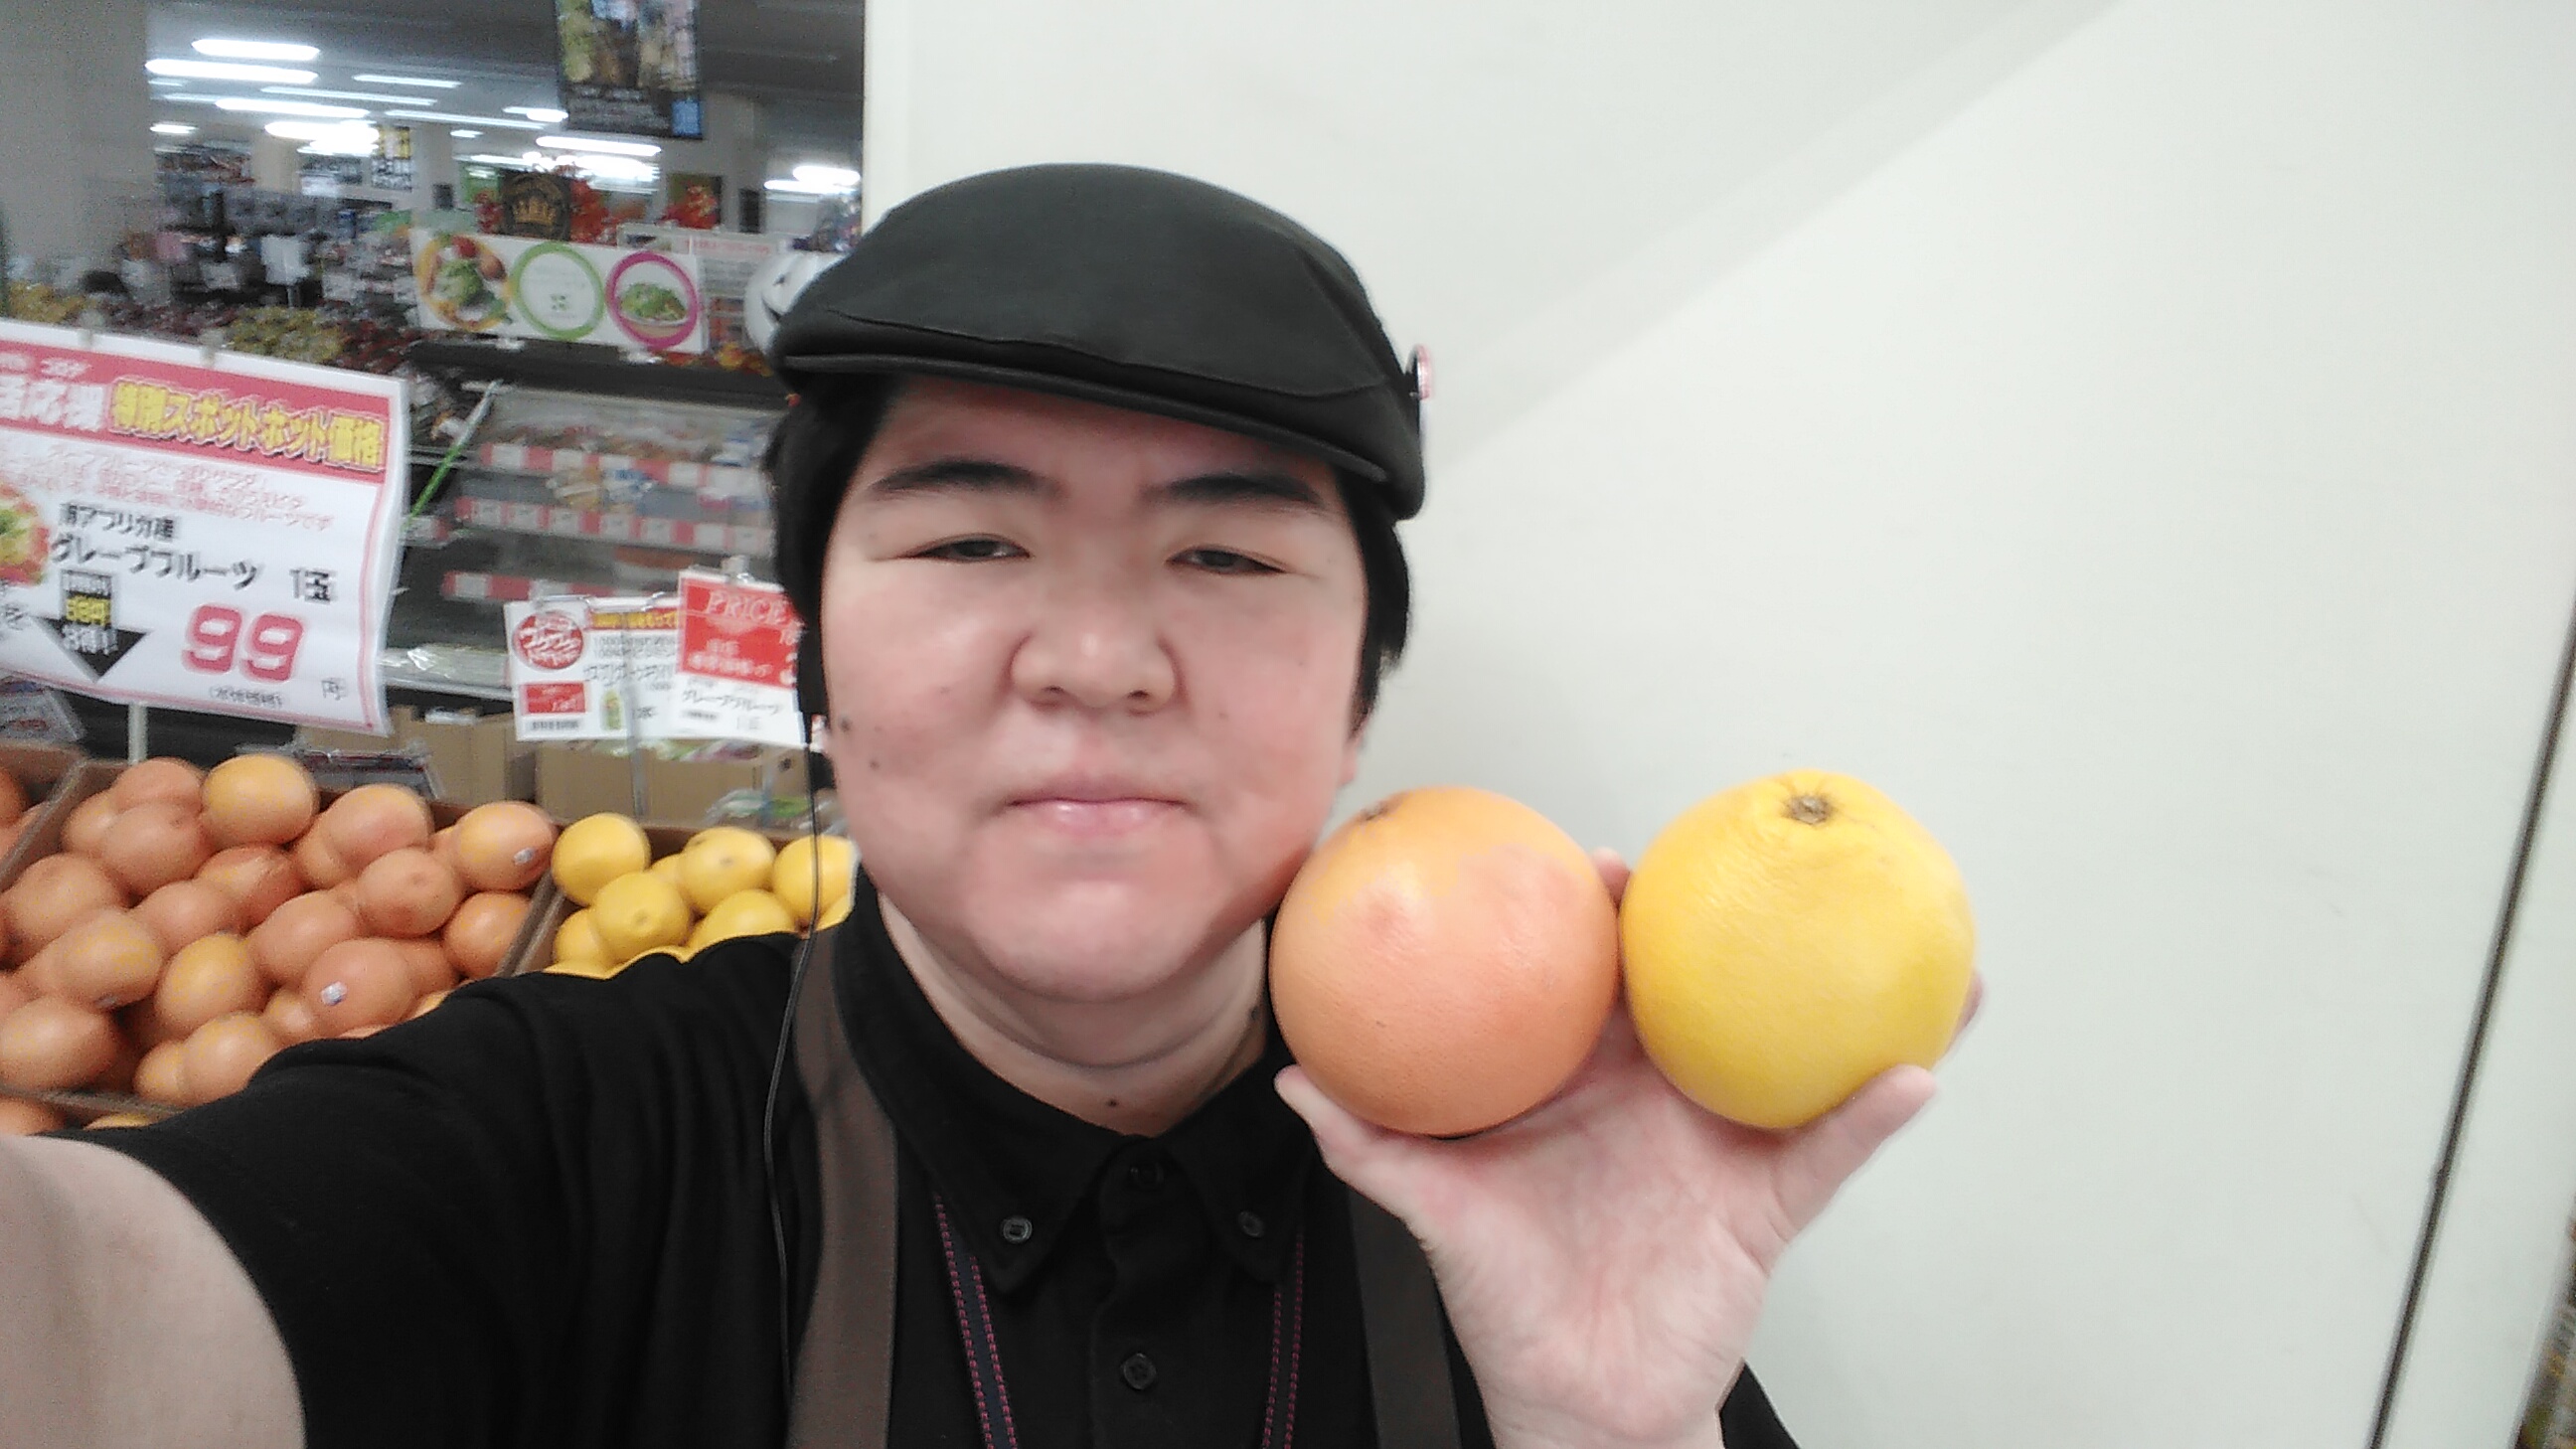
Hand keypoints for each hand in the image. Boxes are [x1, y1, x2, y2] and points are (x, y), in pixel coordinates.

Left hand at [1276, 849, 1978, 1448]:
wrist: (1574, 1401)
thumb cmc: (1508, 1301)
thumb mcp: (1435, 1212)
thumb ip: (1368, 1146)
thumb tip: (1293, 1083)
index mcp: (1584, 1081)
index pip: (1596, 977)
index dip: (1600, 914)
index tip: (1600, 859)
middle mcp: (1659, 1094)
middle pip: (1704, 988)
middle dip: (1727, 919)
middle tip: (1750, 854)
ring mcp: (1721, 1141)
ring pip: (1796, 1054)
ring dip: (1856, 999)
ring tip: (1914, 936)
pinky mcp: (1769, 1201)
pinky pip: (1830, 1150)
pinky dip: (1874, 1113)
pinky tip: (1913, 1069)